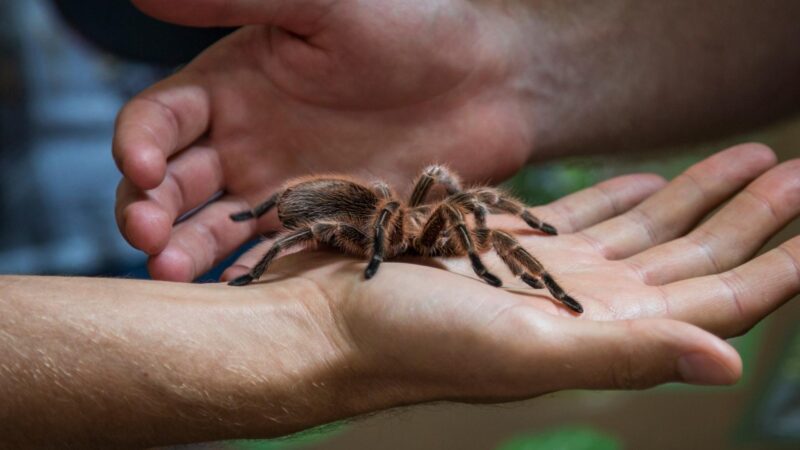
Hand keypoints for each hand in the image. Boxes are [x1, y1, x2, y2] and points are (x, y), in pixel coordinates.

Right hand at [114, 0, 539, 280]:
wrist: (492, 83)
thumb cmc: (413, 27)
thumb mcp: (322, 6)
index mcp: (232, 87)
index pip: (158, 120)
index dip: (137, 142)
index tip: (141, 164)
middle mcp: (247, 143)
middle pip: (172, 186)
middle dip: (148, 210)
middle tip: (149, 235)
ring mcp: (287, 191)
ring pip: (212, 229)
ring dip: (183, 251)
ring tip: (171, 273)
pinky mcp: (328, 227)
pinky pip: (275, 256)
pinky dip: (249, 274)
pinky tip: (232, 289)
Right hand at [227, 144, 798, 398]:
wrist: (335, 325)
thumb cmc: (417, 346)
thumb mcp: (527, 352)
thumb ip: (629, 357)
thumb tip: (728, 367)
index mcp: (611, 332)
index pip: (723, 299)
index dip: (782, 264)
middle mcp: (597, 306)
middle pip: (699, 256)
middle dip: (755, 215)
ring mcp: (560, 276)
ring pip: (655, 230)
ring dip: (703, 195)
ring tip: (753, 159)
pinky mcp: (519, 249)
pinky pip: (593, 216)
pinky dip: (630, 194)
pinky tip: (653, 177)